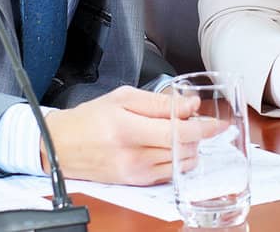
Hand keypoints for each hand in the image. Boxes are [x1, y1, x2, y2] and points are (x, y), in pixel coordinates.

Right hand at [43, 85, 211, 184]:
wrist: (60, 146)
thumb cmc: (88, 120)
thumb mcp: (122, 98)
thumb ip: (160, 102)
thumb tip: (190, 104)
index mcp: (129, 129)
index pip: (178, 133)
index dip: (204, 127)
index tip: (219, 123)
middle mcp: (133, 156)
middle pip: (184, 149)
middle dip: (197, 135)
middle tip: (192, 120)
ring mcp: (134, 173)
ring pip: (180, 164)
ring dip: (188, 148)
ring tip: (177, 132)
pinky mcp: (134, 182)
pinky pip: (168, 173)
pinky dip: (176, 159)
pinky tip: (168, 146)